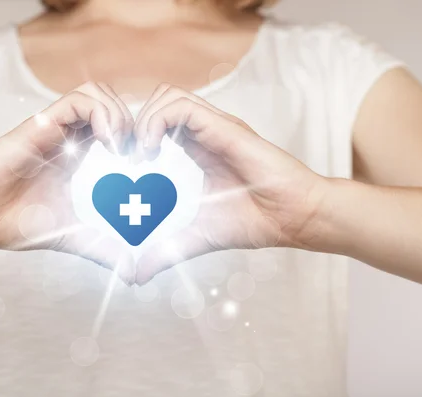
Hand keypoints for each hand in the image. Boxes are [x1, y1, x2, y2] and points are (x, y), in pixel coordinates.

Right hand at [0, 82, 136, 282]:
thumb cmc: (14, 223)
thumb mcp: (72, 236)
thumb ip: (103, 249)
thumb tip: (134, 274)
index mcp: (76, 153)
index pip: (114, 125)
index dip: (135, 137)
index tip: (144, 165)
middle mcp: (67, 135)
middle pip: (109, 102)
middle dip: (133, 122)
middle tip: (138, 154)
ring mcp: (54, 127)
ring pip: (97, 92)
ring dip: (119, 114)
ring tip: (121, 147)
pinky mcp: (40, 125)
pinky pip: (78, 100)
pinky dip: (101, 113)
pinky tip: (108, 141)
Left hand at [133, 84, 327, 284]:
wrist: (296, 218)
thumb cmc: (256, 222)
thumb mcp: (196, 237)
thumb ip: (165, 251)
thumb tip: (134, 276)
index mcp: (198, 148)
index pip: (159, 121)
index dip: (136, 136)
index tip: (125, 166)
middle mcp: (205, 132)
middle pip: (159, 101)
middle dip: (134, 123)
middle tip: (127, 157)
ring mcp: (216, 126)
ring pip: (167, 96)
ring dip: (144, 120)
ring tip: (140, 154)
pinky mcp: (225, 128)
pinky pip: (182, 107)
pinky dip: (157, 122)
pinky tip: (151, 151)